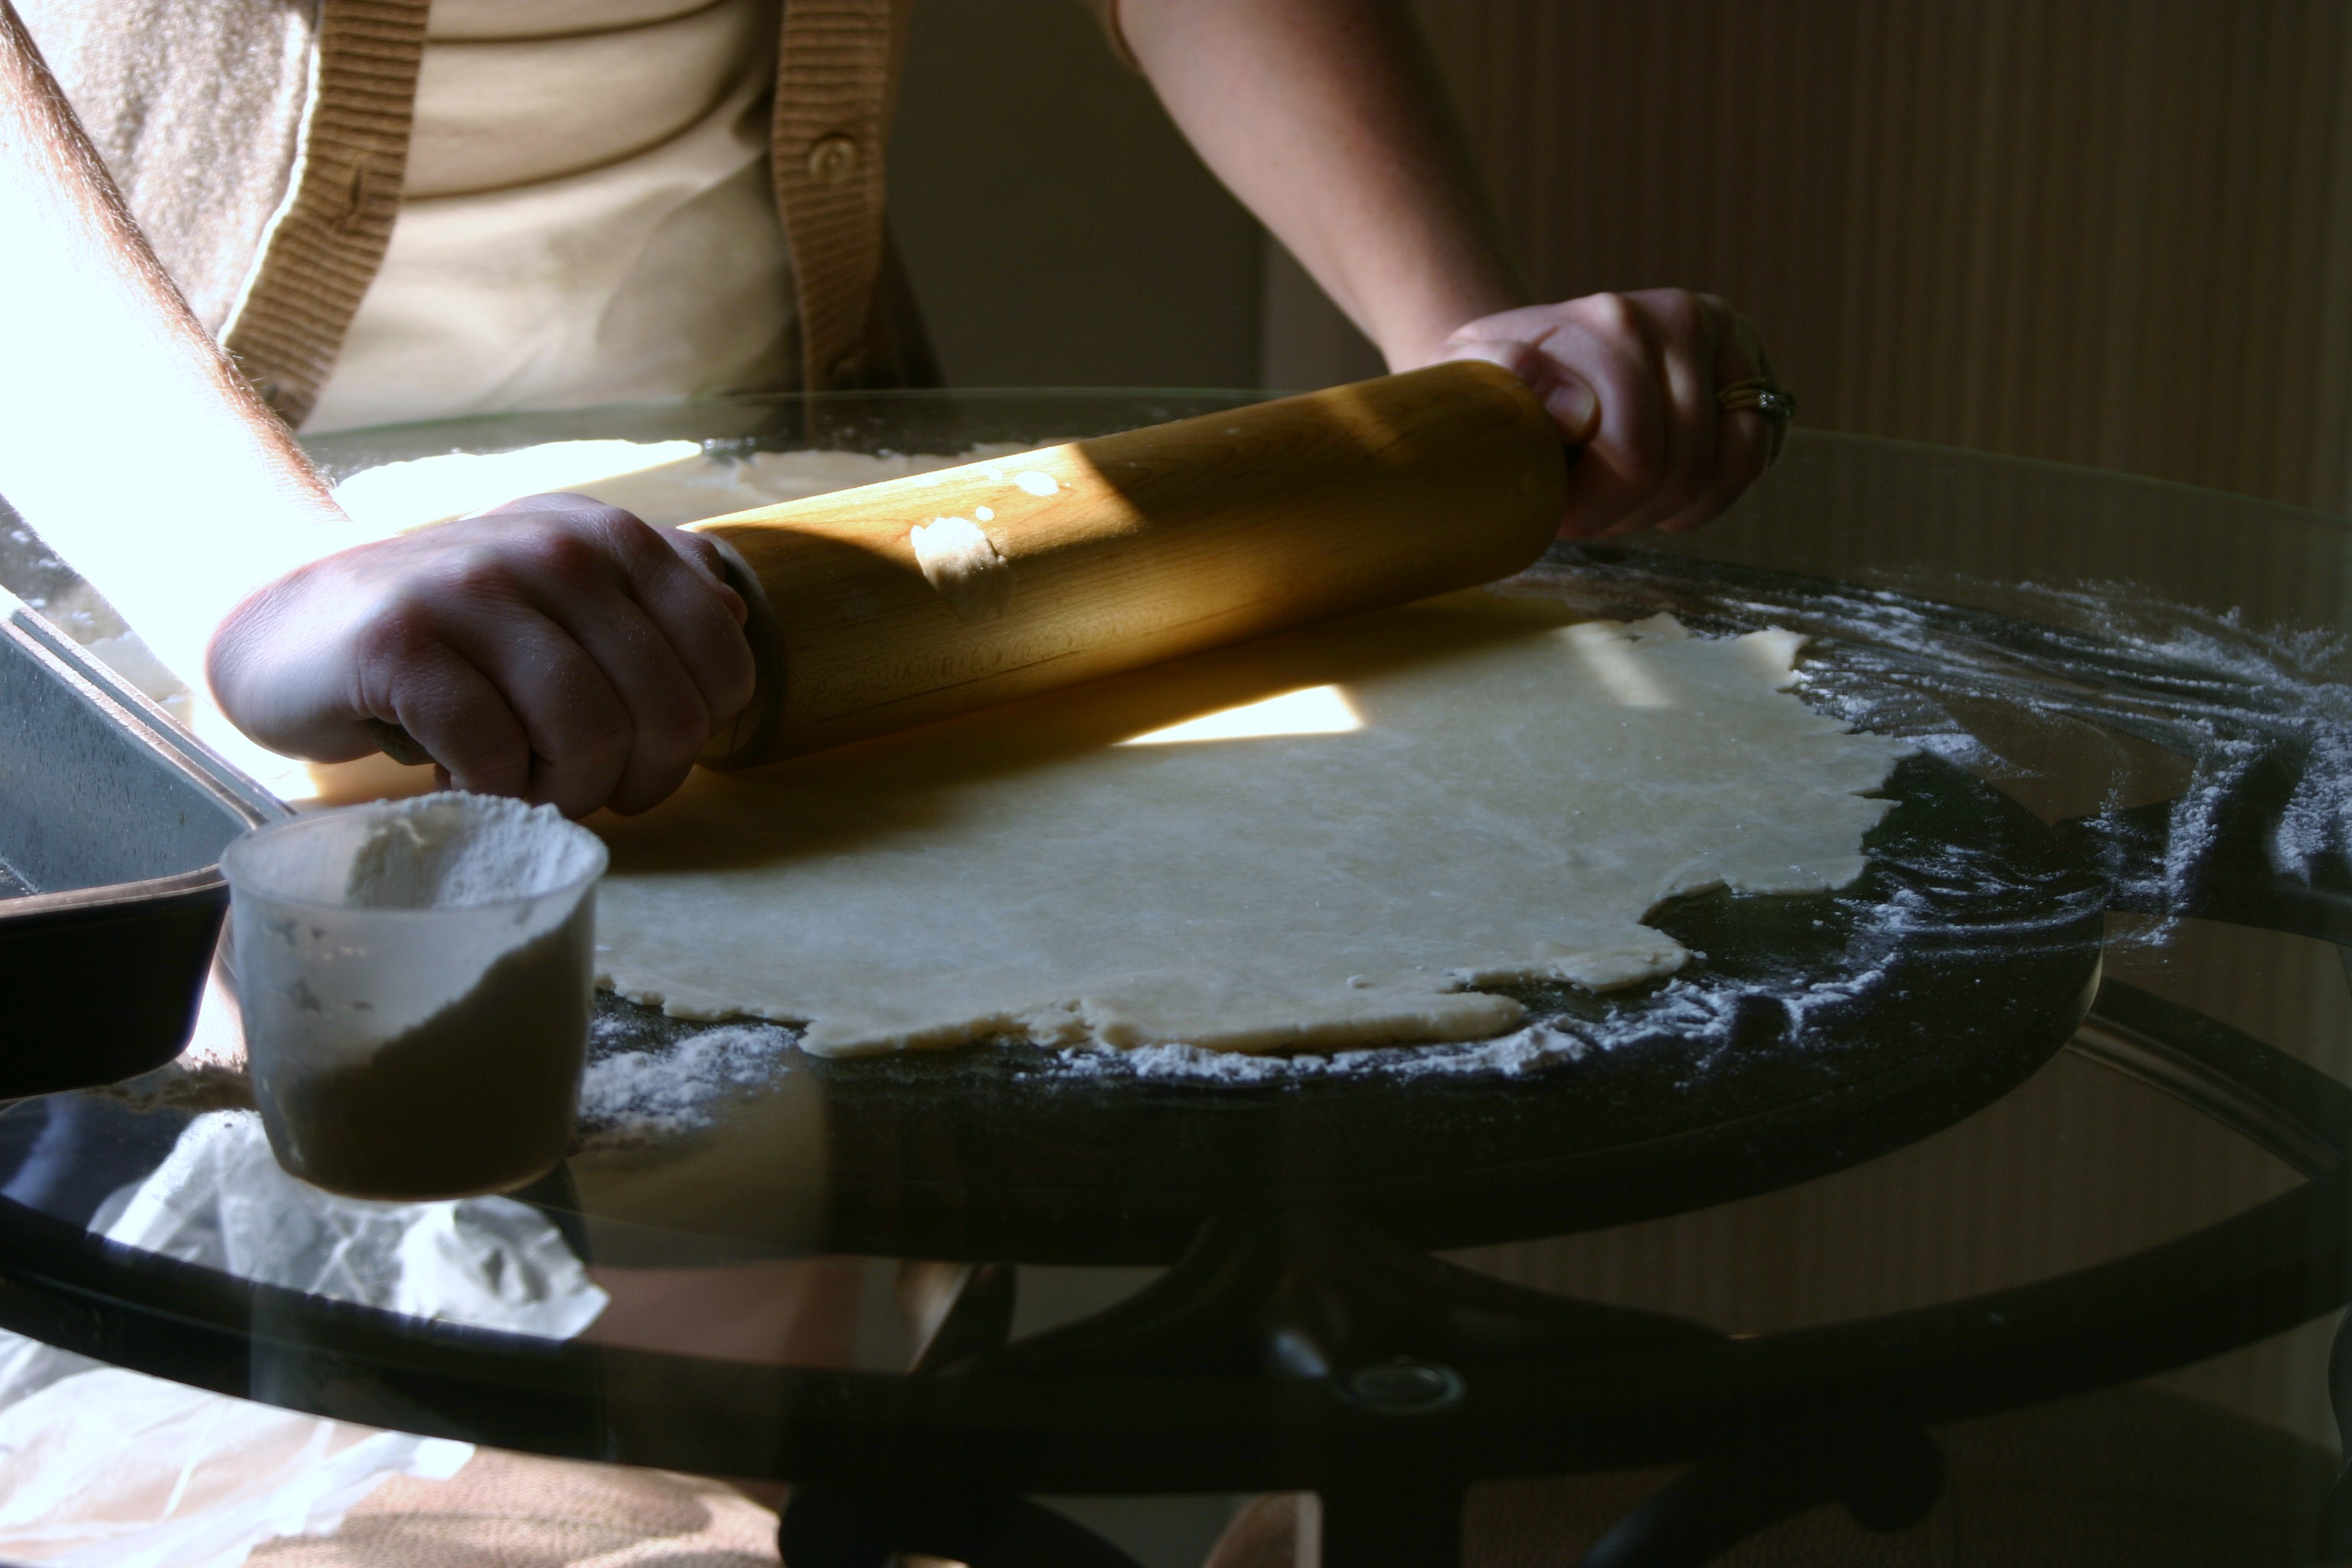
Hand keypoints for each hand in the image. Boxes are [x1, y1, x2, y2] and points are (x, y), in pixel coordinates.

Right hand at [206, 494, 755, 816]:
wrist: (290, 623)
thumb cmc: (450, 632)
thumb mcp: (561, 594)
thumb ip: (654, 596)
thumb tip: (735, 616)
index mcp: (611, 537)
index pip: (723, 663)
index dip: (692, 738)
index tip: (636, 755)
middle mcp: (555, 547)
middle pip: (664, 713)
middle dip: (631, 781)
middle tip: (576, 788)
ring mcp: (476, 588)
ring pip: (588, 735)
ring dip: (563, 793)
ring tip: (521, 785)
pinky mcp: (403, 644)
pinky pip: (495, 754)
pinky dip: (489, 793)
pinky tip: (459, 778)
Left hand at [1437, 290, 1781, 537]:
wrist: (1523, 361)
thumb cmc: (1494, 388)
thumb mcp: (1472, 379)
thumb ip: (1505, 377)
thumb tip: (1579, 411)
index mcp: (1616, 324)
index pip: (1635, 457)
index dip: (1594, 508)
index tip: (1552, 510)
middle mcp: (1682, 317)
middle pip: (1683, 470)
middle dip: (1627, 512)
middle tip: (1583, 506)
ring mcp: (1726, 338)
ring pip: (1732, 466)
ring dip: (1672, 507)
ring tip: (1621, 497)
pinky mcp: (1752, 368)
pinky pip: (1759, 452)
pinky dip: (1717, 490)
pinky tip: (1666, 490)